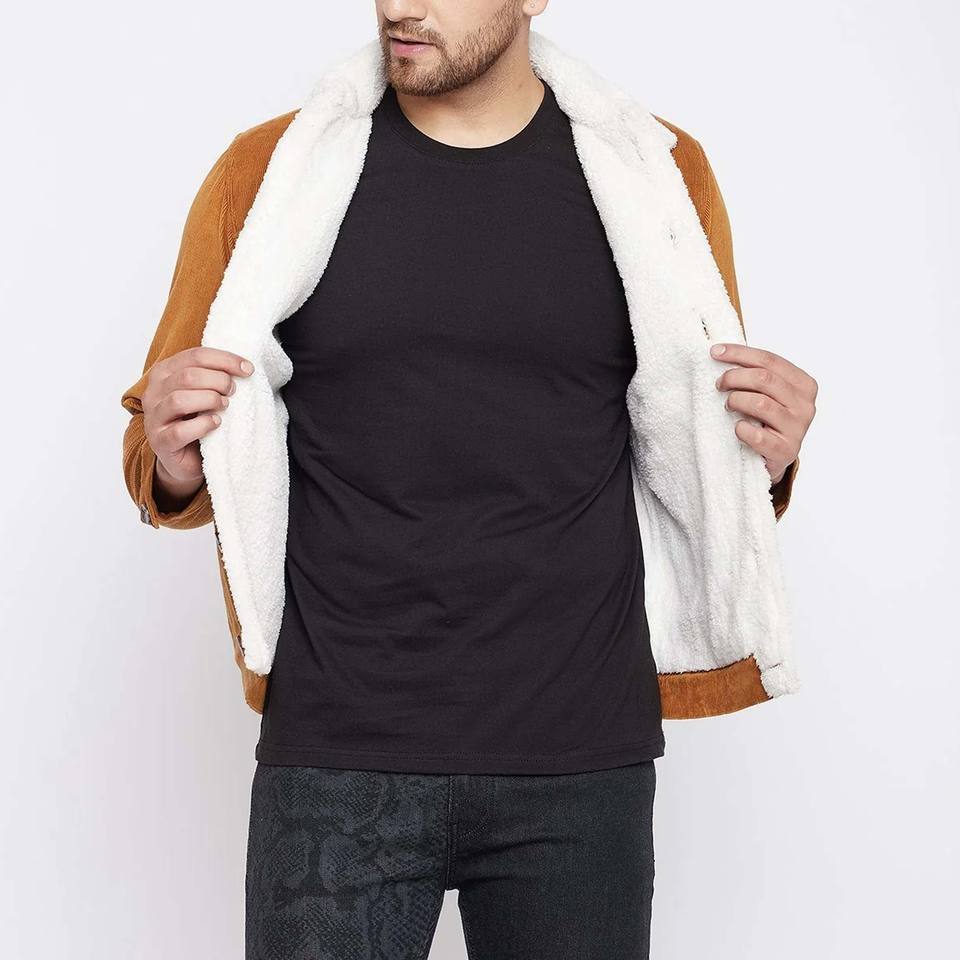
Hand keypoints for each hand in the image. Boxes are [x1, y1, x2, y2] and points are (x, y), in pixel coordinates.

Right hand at [142, 346, 254, 494]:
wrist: (188, 458)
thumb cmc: (198, 419)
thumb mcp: (205, 391)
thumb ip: (215, 375)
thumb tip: (244, 366)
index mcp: (164, 372)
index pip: (194, 356)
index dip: (225, 360)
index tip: (248, 369)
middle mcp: (154, 392)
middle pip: (188, 376)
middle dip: (219, 380)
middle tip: (233, 391)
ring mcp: (154, 418)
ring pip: (179, 400)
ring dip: (210, 400)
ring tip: (225, 406)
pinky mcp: (161, 442)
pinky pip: (180, 431)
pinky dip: (203, 425)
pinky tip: (216, 423)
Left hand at [710, 342, 815, 483]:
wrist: (776, 456)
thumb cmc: (768, 419)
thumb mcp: (769, 393)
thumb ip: (756, 373)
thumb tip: (720, 351)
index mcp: (804, 384)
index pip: (769, 360)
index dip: (739, 354)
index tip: (715, 352)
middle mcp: (805, 405)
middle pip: (764, 379)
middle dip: (734, 377)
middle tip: (720, 384)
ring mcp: (797, 429)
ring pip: (760, 404)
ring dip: (736, 401)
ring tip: (729, 406)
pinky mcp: (785, 451)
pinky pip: (757, 436)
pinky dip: (741, 429)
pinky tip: (738, 428)